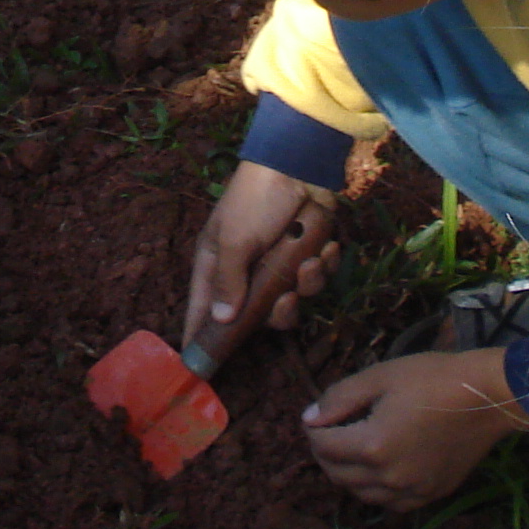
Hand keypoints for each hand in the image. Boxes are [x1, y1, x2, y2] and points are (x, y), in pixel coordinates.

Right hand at [186, 160, 340, 343]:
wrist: (297, 162)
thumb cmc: (255, 199)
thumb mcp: (234, 238)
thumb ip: (228, 281)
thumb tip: (221, 321)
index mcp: (217, 264)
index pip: (203, 309)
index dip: (202, 336)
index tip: (202, 367)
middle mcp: (246, 269)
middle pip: (258, 315)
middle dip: (277, 311)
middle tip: (285, 300)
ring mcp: (278, 263)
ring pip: (292, 300)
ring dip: (305, 284)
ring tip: (310, 261)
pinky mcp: (305, 254)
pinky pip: (316, 279)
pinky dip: (324, 266)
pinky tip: (325, 247)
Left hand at [302, 346, 528, 510]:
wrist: (487, 396)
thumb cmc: (432, 378)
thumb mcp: (379, 377)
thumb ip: (339, 398)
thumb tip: (310, 418)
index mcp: (373, 446)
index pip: (324, 446)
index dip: (313, 430)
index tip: (315, 415)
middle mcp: (390, 478)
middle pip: (339, 475)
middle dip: (325, 453)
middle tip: (328, 430)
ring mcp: (413, 491)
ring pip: (362, 494)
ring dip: (348, 474)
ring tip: (350, 447)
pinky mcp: (432, 495)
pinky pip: (391, 503)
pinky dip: (376, 489)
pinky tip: (379, 468)